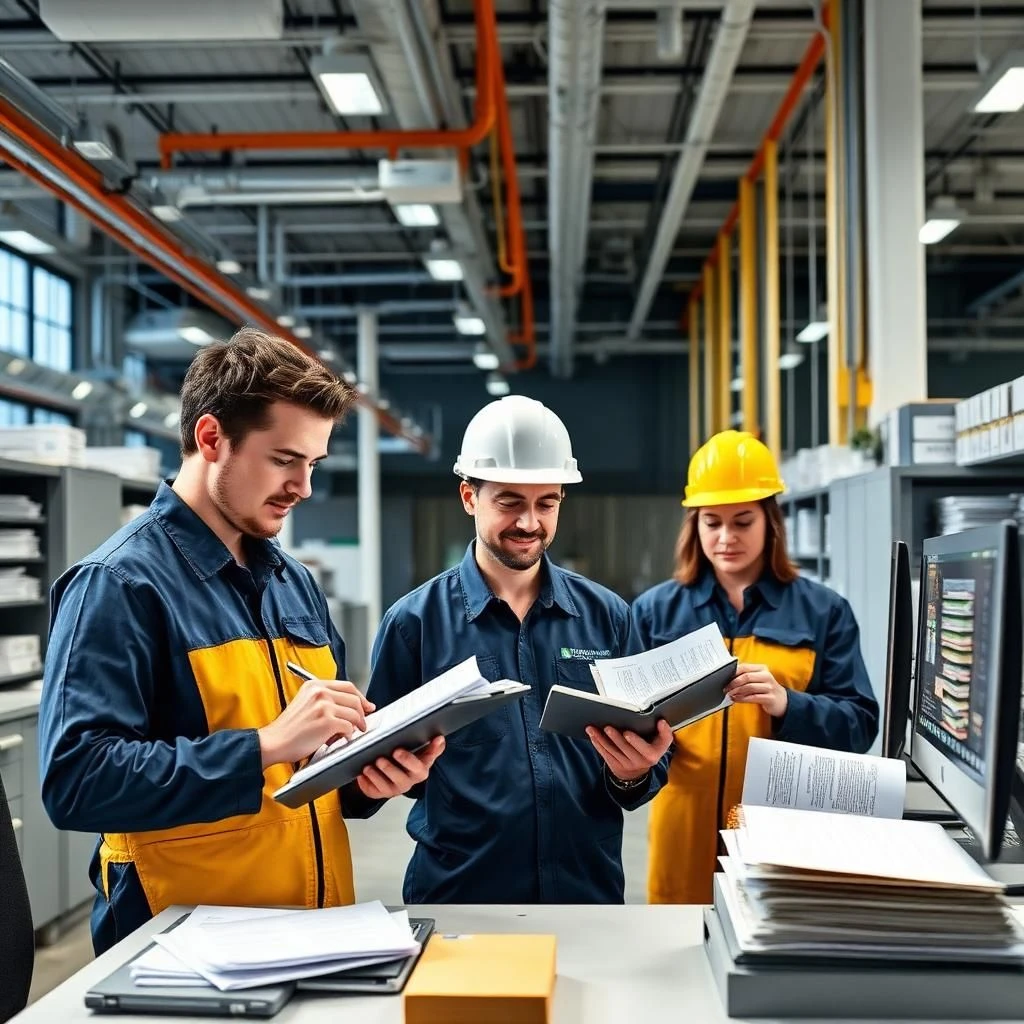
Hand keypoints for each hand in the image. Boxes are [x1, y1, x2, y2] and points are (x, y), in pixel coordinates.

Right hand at [258, 678, 374, 767]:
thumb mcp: (305, 703)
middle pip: (354, 698)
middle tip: (363, 722)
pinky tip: (343, 738)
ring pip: (354, 713)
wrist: (273, 742)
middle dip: (362, 712)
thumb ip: (324, 700)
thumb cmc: (288, 729)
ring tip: (351, 732)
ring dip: (357, 725)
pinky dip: (349, 734)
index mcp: (314, 685)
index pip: (347, 686)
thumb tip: (348, 706)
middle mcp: (320, 692)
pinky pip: (349, 727)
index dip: (360, 697)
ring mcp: (324, 706)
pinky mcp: (327, 722)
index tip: (366, 705)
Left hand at [355, 737, 445, 799]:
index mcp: (420, 772)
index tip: (398, 751)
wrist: (398, 773)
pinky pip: (373, 792)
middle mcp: (408, 782)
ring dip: (376, 777)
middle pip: (400, 779)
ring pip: (385, 787)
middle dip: (389, 769)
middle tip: (380, 758)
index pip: (418, 768)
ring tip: (368, 767)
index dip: (408, 760)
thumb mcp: (423, 753)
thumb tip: (440, 739)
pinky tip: (361, 775)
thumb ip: (432, 748)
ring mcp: (394, 789)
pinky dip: (366, 784)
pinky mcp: (380, 793)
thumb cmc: (409, 761)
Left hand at [586, 719, 673, 782]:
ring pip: (612, 751)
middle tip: (608, 727)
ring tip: (593, 729)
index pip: (645, 750)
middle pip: (625, 749)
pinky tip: (592, 735)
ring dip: (601, 739)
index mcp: (652, 755)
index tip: (627, 732)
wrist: (639, 772)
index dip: (636, 741)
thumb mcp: (661, 744)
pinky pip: (605, 754)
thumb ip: (664, 733)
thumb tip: (661, 722)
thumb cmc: (650, 750)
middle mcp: (639, 762)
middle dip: (615, 738)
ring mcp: (626, 765)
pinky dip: (597, 744)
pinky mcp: (614, 765)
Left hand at [725, 663, 787, 717]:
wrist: (782, 701)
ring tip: (730, 694)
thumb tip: (728, 677)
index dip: (733, 672)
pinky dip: (742, 699)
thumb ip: (746, 676)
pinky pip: (753, 697)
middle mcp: (767, 676)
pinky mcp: (770, 698)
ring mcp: (769, 687)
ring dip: (737, 691)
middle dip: (733, 683)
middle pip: (746, 677)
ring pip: (749, 687)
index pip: (744, 667)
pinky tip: (736, 699)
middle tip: (725, 688)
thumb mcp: (758, 679)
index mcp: (762, 668)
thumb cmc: (766, 688)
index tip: (724, 678)